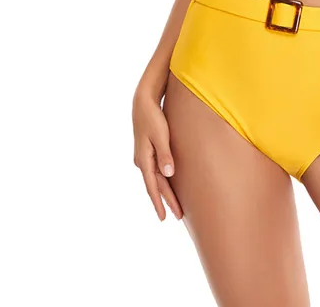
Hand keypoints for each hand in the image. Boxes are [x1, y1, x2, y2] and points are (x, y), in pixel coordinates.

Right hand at [132, 88, 182, 220]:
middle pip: (156, 185)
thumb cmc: (153, 117)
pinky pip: (156, 171)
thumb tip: (169, 175)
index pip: (153, 186)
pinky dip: (162, 180)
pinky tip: (168, 184)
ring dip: (165, 192)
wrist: (143, 103)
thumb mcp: (160, 135)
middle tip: (177, 216)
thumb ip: (165, 155)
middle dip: (166, 201)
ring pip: (156, 179)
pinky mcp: (148, 151)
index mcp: (144, 159)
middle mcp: (142, 161)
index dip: (159, 202)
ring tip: (174, 205)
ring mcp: (144, 157)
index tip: (164, 218)